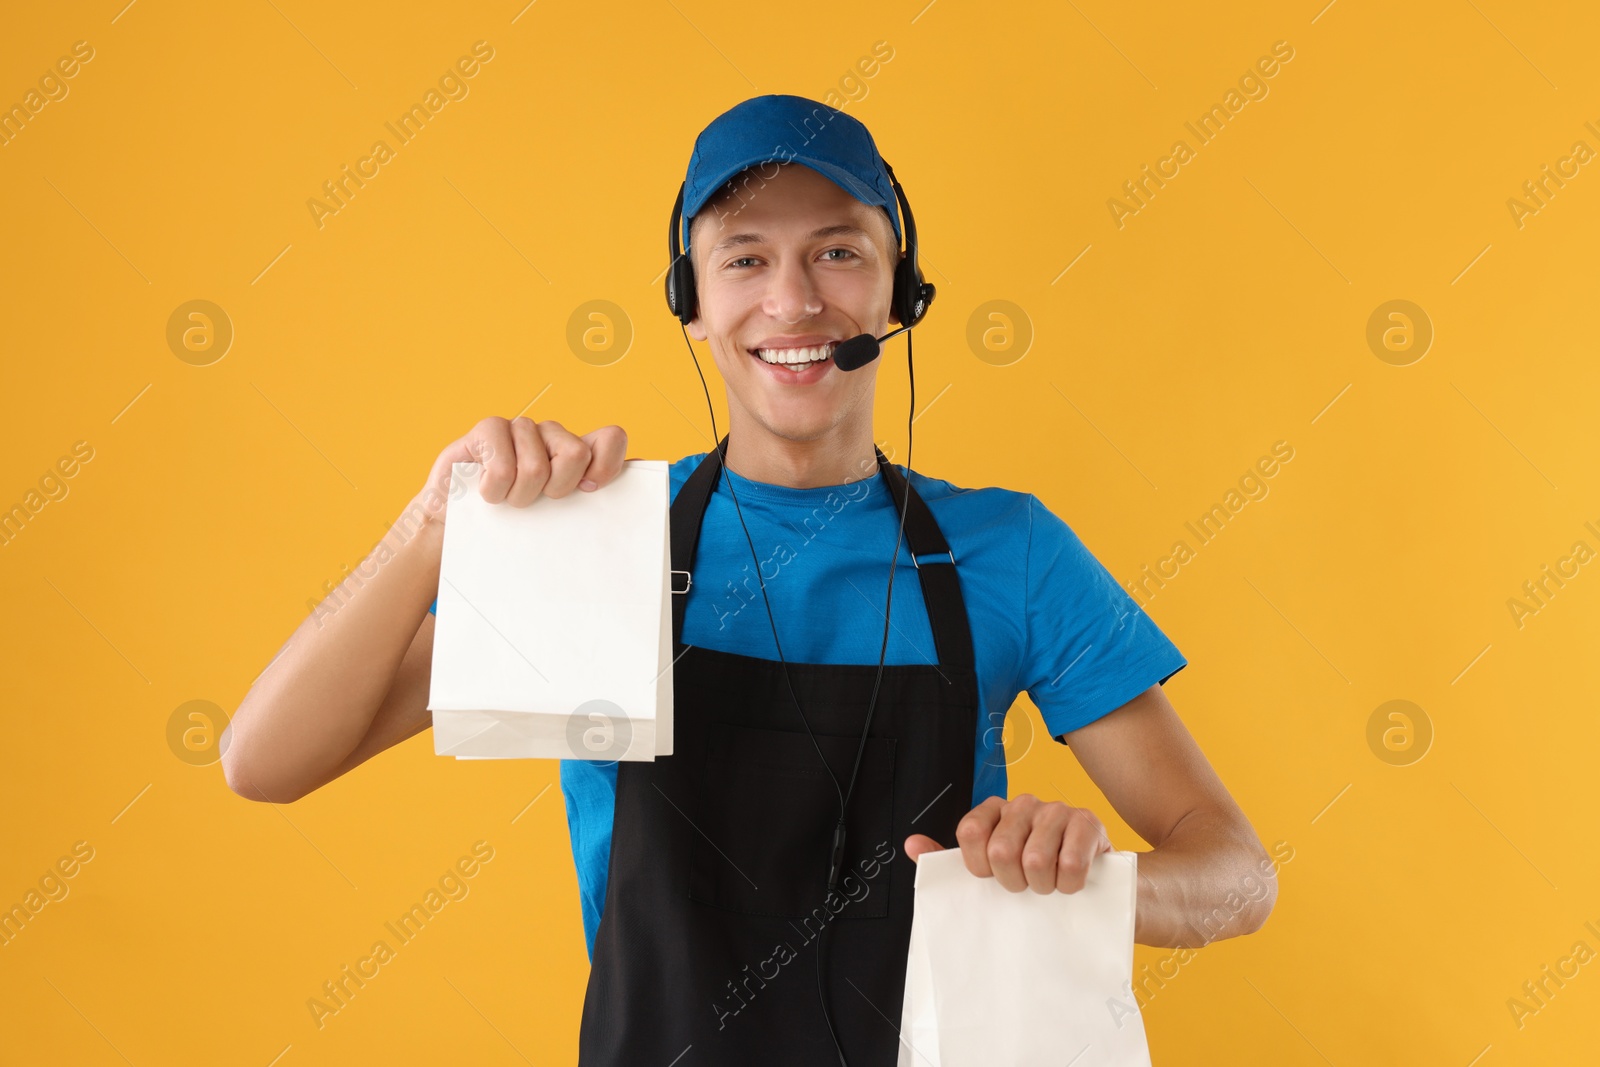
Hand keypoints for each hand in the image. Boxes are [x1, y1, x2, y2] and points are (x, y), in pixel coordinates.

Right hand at [414, 417, 627, 523]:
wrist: (456, 524)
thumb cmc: (512, 523)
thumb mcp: (556, 517)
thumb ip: (589, 502)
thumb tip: (629, 487)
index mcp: (574, 452)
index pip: (611, 438)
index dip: (607, 465)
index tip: (589, 491)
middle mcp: (551, 435)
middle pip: (576, 454)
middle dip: (556, 489)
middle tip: (538, 501)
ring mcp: (520, 428)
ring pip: (535, 467)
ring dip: (518, 496)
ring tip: (506, 499)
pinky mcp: (489, 428)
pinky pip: (503, 467)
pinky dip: (494, 490)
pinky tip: (485, 490)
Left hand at [904, 794, 1111, 893]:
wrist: (1088, 874)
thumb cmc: (1032, 869)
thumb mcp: (989, 866)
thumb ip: (947, 858)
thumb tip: (911, 845)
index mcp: (994, 810)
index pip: (969, 832)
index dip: (979, 866)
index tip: (992, 877)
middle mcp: (1023, 803)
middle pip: (1001, 851)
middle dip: (1013, 881)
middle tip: (1026, 885)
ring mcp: (1057, 810)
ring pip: (1035, 860)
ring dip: (1043, 886)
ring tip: (1049, 884)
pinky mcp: (1087, 823)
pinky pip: (1070, 863)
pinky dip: (1069, 884)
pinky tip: (1070, 881)